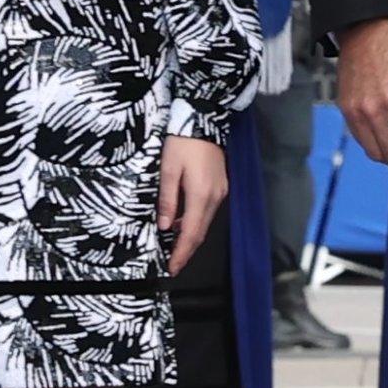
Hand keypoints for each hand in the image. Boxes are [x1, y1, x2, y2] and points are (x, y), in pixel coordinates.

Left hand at [158, 132, 226, 269]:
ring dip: (191, 237)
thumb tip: (166, 227)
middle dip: (187, 251)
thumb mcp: (168, 170)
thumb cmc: (181, 143)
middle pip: (201, 233)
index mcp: (200, 195)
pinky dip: (196, 223)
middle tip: (173, 265)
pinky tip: (184, 224)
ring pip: (205, 224)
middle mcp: (215, 198)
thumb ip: (167, 200)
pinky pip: (208, 212)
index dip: (182, 253)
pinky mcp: (221, 186)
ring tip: (174, 248)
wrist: (203, 119)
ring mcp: (221, 192)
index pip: (191, 233)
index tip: (172, 268)